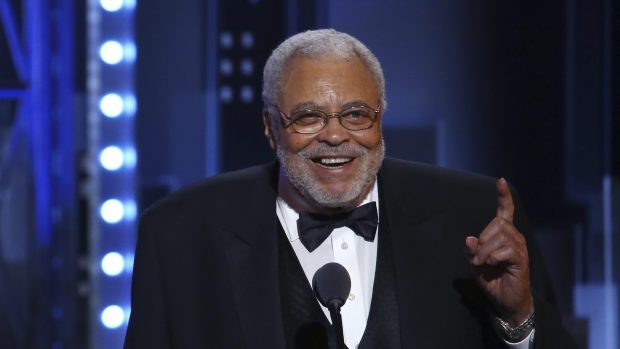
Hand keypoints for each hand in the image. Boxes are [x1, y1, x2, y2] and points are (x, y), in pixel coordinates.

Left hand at [465, 178, 533, 325]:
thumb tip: (469, 239)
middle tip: (477, 259)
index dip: (503, 196)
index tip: (501, 181)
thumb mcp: (475, 264)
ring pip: (500, 237)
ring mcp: (520, 248)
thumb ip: (471, 251)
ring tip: (482, 264)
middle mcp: (515, 237)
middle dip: (481, 240)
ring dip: (485, 251)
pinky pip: (505, 250)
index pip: (505, 211)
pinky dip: (493, 257)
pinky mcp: (521, 260)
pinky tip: (491, 265)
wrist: (506, 302)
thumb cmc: (492, 280)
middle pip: (497, 224)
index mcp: (504, 234)